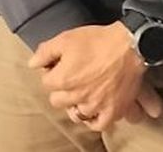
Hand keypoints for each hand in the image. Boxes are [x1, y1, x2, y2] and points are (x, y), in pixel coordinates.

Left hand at [30, 23, 154, 131]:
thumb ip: (45, 52)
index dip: (51, 73)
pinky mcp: (113, 110)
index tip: (58, 67)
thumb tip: (32, 63)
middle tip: (69, 81)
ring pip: (77, 114)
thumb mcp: (65, 39)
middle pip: (58, 101)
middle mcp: (77, 95)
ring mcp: (96, 105)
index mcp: (63, 79)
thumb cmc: (97, 40)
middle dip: (60, 90)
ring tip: (79, 96)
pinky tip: (94, 112)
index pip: (46, 83)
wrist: (129, 45)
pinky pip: (100, 124)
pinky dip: (95, 120)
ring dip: (75, 106)